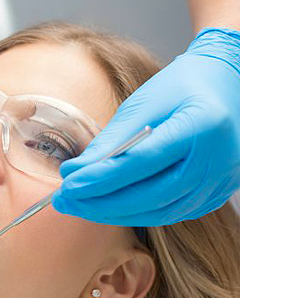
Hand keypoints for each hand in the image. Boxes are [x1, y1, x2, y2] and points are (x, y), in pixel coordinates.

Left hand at [52, 28, 239, 225]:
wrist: (232, 84)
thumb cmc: (184, 86)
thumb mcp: (145, 101)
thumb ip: (112, 140)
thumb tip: (75, 173)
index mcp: (203, 126)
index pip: (141, 162)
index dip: (100, 179)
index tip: (67, 186)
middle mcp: (218, 161)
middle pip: (149, 196)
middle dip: (100, 203)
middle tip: (64, 201)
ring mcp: (221, 182)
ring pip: (158, 213)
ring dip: (113, 213)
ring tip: (79, 205)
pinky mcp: (215, 196)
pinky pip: (170, 213)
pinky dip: (136, 213)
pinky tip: (109, 207)